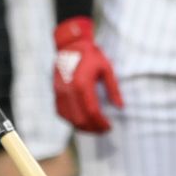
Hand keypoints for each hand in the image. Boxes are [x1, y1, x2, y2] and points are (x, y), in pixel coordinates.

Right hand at [52, 15, 121, 133]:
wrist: (70, 45)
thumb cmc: (91, 56)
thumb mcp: (107, 69)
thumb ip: (113, 89)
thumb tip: (120, 107)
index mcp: (82, 84)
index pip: (92, 112)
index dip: (101, 123)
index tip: (109, 127)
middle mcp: (68, 90)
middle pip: (80, 119)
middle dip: (92, 128)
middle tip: (104, 130)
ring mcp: (59, 92)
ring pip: (69, 118)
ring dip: (82, 127)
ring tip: (94, 128)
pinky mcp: (55, 92)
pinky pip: (61, 113)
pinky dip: (71, 120)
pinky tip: (81, 121)